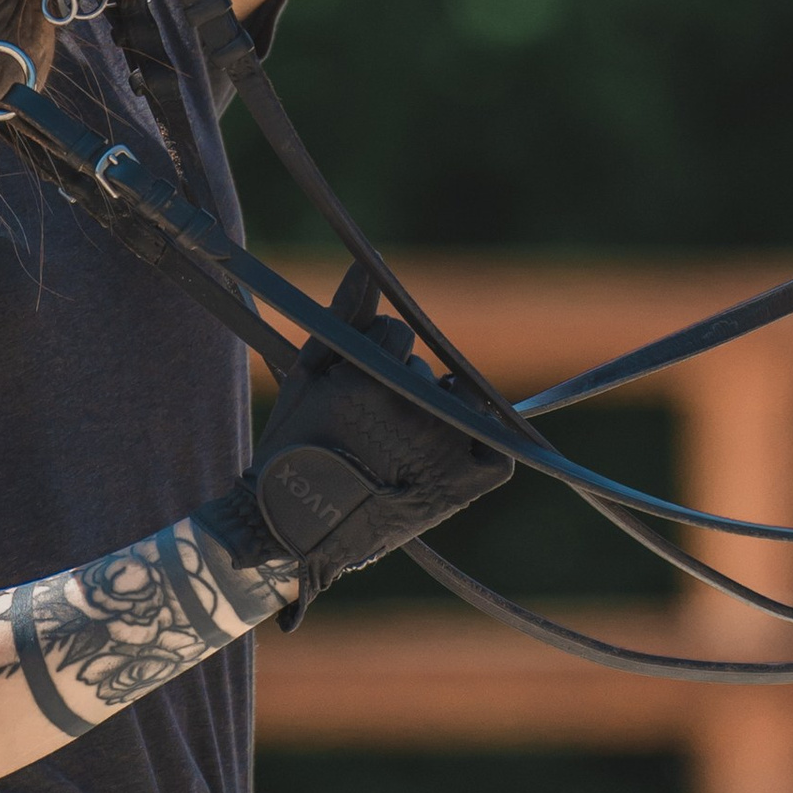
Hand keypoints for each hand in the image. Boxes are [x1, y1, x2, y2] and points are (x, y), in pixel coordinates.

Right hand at [204, 300, 509, 616]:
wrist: (296, 527)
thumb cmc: (296, 445)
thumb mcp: (309, 375)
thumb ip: (344, 316)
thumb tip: (367, 265)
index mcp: (367, 376)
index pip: (393, 333)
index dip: (372, 355)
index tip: (354, 385)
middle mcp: (409, 407)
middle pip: (423, 368)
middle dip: (401, 385)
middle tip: (372, 426)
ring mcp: (442, 446)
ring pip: (456, 398)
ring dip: (437, 411)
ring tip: (401, 448)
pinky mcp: (464, 484)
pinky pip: (496, 445)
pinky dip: (482, 443)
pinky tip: (448, 452)